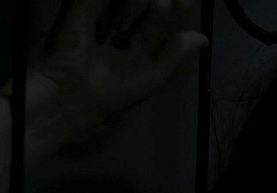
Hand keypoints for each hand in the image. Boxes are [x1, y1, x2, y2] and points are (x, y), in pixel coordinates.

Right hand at [31, 0, 207, 134]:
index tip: (185, 5)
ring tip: (122, 34)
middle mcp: (119, 19)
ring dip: (136, 7)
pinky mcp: (81, 3)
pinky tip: (118, 27)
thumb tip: (204, 38)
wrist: (73, 99)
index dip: (175, 2)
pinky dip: (123, 5)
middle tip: (167, 5)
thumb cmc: (111, 93)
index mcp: (135, 35)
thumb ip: (176, 54)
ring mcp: (100, 9)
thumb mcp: (152, 77)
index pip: (160, 7)